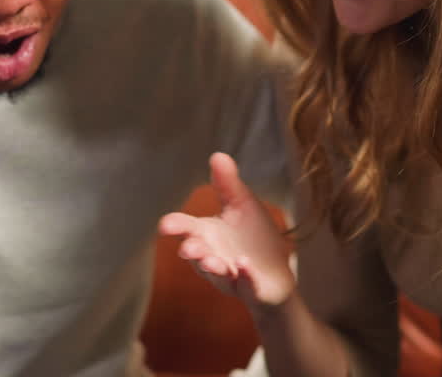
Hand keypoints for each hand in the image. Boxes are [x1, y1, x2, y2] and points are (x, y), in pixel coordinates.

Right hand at [158, 152, 294, 308]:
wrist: (276, 272)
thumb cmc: (252, 236)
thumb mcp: (241, 205)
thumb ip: (227, 184)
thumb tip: (217, 154)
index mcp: (207, 234)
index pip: (187, 228)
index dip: (175, 226)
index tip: (165, 224)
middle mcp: (212, 255)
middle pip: (197, 254)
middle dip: (193, 251)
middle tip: (188, 247)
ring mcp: (230, 274)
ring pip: (217, 272)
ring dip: (213, 266)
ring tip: (213, 261)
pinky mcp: (251, 287)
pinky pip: (246, 284)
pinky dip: (244, 276)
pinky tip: (245, 265)